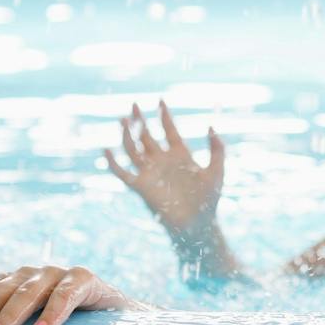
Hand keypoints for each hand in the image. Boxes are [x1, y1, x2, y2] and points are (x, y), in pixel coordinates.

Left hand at [0, 264, 135, 324]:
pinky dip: (52, 314)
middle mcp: (29, 274)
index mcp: (9, 281)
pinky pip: (66, 296)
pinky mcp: (85, 280)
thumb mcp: (19, 316)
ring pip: (27, 293)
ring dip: (9, 316)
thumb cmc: (60, 318)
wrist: (113, 317)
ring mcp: (57, 274)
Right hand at [105, 100, 224, 237]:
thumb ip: (217, 149)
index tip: (161, 100)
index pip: (169, 129)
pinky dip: (113, 163)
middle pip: (147, 135)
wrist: (198, 224)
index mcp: (180, 155)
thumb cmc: (209, 200)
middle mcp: (162, 161)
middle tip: (133, 104)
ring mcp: (150, 173)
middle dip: (140, 120)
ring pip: (133, 149)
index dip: (164, 115)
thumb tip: (210, 126)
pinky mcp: (141, 187)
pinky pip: (122, 173)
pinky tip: (106, 150)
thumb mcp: (217, 170)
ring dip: (126, 135)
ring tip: (122, 120)